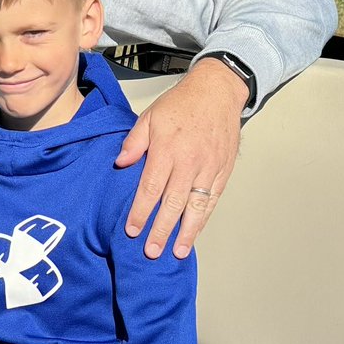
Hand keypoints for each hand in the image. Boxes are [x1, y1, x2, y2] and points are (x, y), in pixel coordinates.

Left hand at [115, 57, 248, 258]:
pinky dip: (203, 219)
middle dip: (161, 229)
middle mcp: (189, 162)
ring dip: (186, 232)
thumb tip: (120, 163)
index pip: (151, 187)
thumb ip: (135, 141)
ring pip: (196, 207)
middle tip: (151, 251)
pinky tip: (195, 233)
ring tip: (177, 252)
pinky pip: (212, 200)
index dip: (141, 212)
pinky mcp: (223, 171)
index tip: (132, 230)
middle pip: (173, 203)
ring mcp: (209, 168)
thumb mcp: (150, 116)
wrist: (218, 91)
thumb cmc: (181, 103)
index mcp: (167, 149)